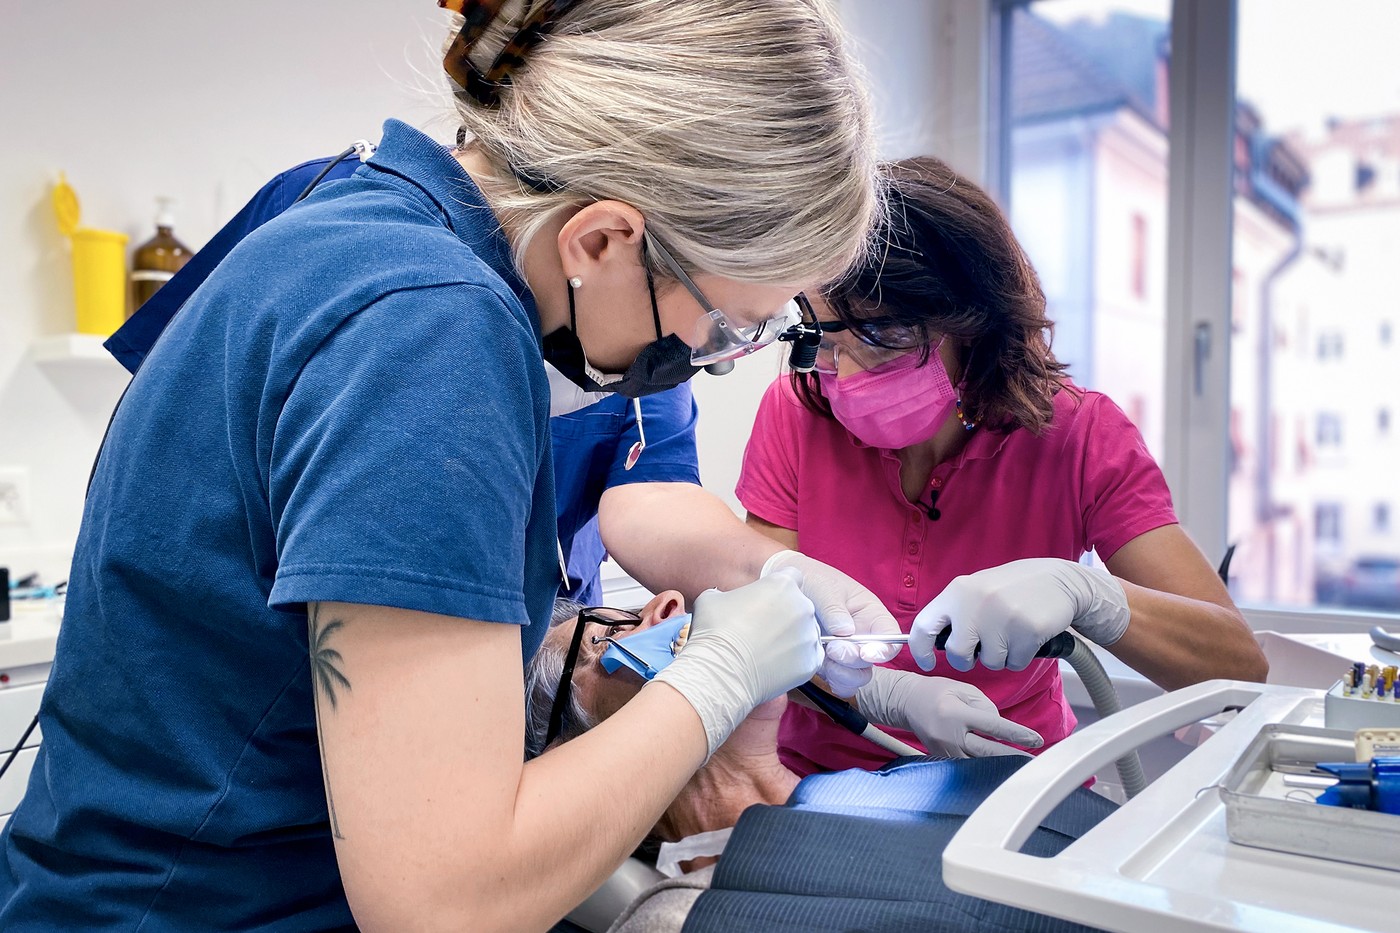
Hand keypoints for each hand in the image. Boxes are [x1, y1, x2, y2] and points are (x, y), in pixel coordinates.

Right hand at [652, 568, 821, 755]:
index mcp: (782, 584)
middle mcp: (802, 606)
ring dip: (792, 638)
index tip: (768, 600)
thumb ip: (728, 594)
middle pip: (800, 606)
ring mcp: (809, 635)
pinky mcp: (811, 661)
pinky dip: (796, 660)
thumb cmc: (715, 631)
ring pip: (806, 632)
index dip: (779, 588)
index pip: (791, 577)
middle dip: (786, 614)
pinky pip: (808, 657)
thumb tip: (724, 600)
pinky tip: (776, 665)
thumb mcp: (711, 598)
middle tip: (763, 629)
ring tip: (768, 651)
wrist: (721, 671)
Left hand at [762, 550, 900, 696]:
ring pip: (857, 676)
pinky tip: (819, 667)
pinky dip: (833, 681)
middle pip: (872, 661)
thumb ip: (835, 608)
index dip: (884, 649)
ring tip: (824, 658)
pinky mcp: (831, 663)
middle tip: (833, 649)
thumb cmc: (812, 580)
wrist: (787, 588)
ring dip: (843, 674)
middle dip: (854, 660)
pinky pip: (840, 682)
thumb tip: (846, 631)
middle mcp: (863, 636)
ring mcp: (847, 652)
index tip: (866, 653)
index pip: (890, 636)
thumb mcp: (824, 587)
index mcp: (870, 614)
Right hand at [855, 667, 1042, 757]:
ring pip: (978, 763)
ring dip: (999, 765)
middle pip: (988, 751)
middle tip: (1033, 761)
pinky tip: (998, 767)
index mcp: (956, 714)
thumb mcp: (963, 689)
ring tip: (1020, 766)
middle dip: (1013, 756)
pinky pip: (967, 765)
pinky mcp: (942, 758)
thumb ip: (985, 706)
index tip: (1035, 739)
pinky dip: (984, 766)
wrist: (906, 702)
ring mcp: (944, 750)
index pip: (993, 726)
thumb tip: (999, 727)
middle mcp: (950, 735)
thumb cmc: (937, 692)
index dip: (1017, 734)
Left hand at [911, 558, 1129, 672]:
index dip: (920, 650)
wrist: (1060, 581)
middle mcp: (976, 603)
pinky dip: (1020, 657)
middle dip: (969, 658)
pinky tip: (1027, 636)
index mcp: (958, 591)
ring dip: (1001, 656)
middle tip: (985, 647)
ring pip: (990, 662)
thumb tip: (933, 642)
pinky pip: (1015, 663)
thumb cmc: (1013, 588)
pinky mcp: (1027, 632)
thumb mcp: (978, 589)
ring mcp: (1002, 618)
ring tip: (1011, 633)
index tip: (927, 662)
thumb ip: (956, 612)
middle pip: (958, 654)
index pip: (924, 625)